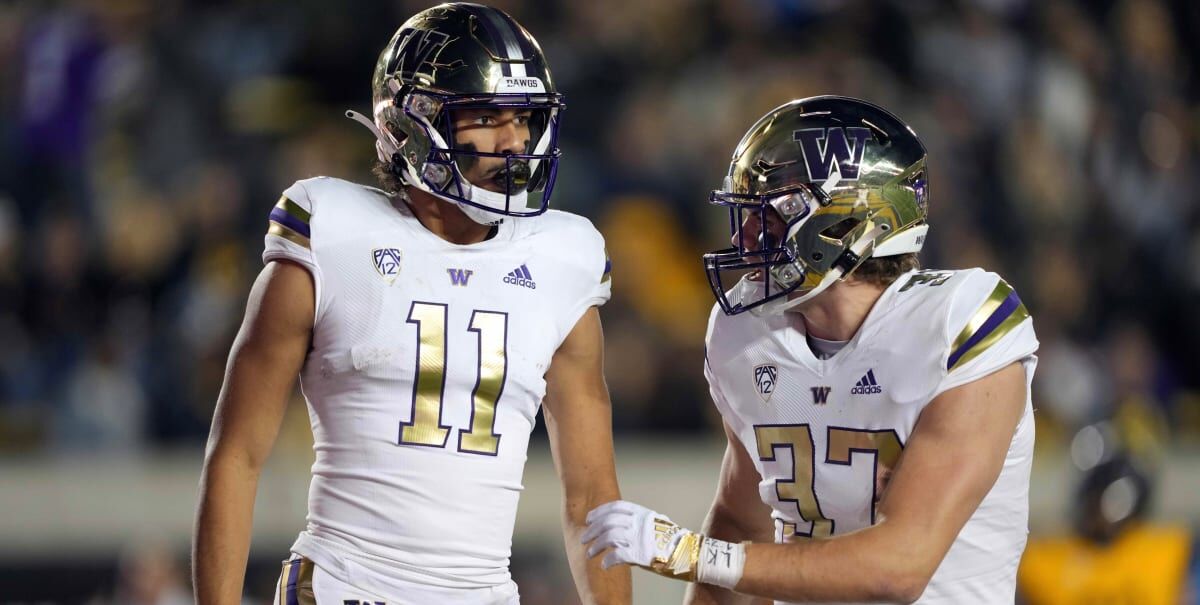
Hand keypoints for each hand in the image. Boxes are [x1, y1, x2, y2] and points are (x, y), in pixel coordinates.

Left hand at [581, 500, 701, 577]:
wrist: (691, 554)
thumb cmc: (674, 541)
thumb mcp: (657, 523)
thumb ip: (640, 523)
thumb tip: (623, 527)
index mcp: (643, 513)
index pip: (616, 507)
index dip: (600, 512)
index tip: (589, 518)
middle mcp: (639, 523)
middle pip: (608, 522)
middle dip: (592, 530)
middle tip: (584, 538)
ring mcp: (639, 538)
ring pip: (609, 537)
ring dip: (596, 546)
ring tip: (590, 553)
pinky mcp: (641, 555)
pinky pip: (617, 555)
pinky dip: (607, 560)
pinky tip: (604, 565)